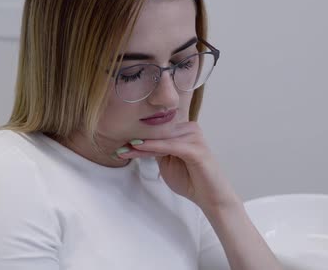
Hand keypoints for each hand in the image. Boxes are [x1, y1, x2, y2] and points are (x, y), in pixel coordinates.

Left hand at [117, 122, 239, 211]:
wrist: (210, 197)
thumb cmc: (190, 180)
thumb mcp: (167, 162)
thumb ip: (156, 150)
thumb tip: (136, 141)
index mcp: (184, 129)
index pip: (158, 130)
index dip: (139, 135)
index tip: (120, 143)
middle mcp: (190, 128)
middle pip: (158, 132)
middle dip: (137, 140)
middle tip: (117, 147)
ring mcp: (195, 137)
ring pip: (161, 138)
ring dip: (141, 145)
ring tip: (124, 150)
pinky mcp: (196, 149)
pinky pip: (170, 145)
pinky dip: (153, 147)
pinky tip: (138, 148)